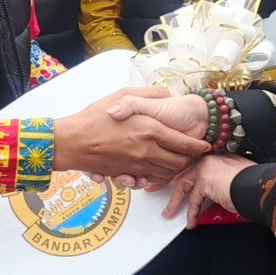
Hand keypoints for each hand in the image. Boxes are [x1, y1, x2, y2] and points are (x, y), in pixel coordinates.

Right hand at [54, 87, 208, 182]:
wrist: (71, 140)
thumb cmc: (95, 116)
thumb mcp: (123, 95)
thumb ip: (149, 95)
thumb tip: (167, 93)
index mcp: (150, 129)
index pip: (184, 143)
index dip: (197, 146)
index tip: (204, 145)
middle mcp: (147, 150)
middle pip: (179, 162)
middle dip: (189, 160)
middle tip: (192, 155)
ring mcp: (137, 165)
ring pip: (166, 173)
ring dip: (174, 169)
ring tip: (178, 162)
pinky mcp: (127, 174)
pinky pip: (149, 180)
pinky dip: (156, 178)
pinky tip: (156, 171)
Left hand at [162, 154, 249, 228]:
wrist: (260, 188)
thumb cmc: (253, 186)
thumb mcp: (234, 180)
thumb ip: (219, 183)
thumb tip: (209, 196)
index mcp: (217, 156)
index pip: (195, 167)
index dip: (185, 179)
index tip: (176, 188)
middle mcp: (210, 159)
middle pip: (185, 174)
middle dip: (174, 190)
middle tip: (167, 200)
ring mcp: (206, 168)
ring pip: (184, 185)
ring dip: (176, 203)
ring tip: (171, 213)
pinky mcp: (204, 181)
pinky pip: (193, 200)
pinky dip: (191, 213)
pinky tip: (191, 221)